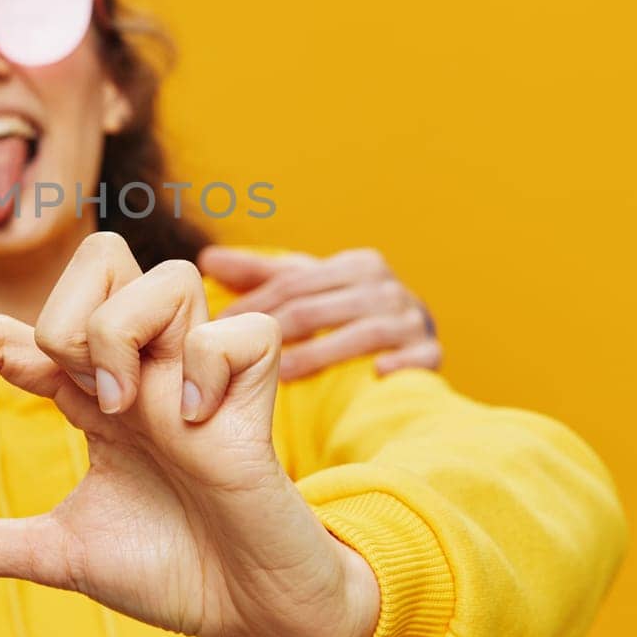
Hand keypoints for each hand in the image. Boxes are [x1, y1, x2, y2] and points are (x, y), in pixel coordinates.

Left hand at [0, 233, 379, 636]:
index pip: (12, 332)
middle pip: (100, 256)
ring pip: (166, 274)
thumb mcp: (58, 554)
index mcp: (92, 393)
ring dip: (127, 334)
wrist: (252, 611)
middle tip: (74, 394)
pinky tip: (197, 424)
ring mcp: (199, 372)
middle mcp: (143, 367)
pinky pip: (237, 329)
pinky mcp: (256, 391)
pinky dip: (207, 366)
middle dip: (66, 312)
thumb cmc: (170, 568)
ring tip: (132, 407)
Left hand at [199, 245, 439, 377]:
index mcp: (356, 266)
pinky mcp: (430, 352)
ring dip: (320, 356)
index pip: (292, 285)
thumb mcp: (309, 287)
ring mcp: (412, 320)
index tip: (214, 331)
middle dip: (273, 332)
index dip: (252, 306)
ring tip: (280, 378)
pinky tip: (373, 376)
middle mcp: (387, 287)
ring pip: (361, 334)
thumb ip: (260, 274)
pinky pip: (416, 357)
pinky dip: (397, 364)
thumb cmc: (346, 312)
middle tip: (233, 360)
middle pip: (318, 308)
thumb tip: (205, 258)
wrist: (412, 340)